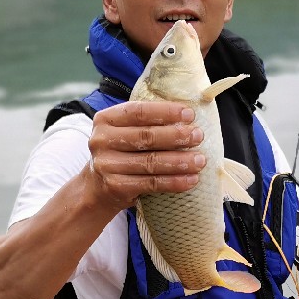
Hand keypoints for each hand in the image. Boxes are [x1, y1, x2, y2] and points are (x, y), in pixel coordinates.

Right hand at [85, 100, 204, 210]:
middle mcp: (102, 141)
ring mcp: (107, 165)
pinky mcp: (116, 186)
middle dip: (176, 136)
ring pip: (150, 162)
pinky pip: (151, 183)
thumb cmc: (121, 151)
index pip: (138, 111)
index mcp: (105, 119)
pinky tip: (191, 179)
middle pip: (146, 137)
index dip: (165, 112)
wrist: (97, 187)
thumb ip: (146, 121)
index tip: (189, 114)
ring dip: (180, 161)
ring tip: (200, 160)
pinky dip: (174, 182)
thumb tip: (187, 116)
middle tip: (198, 136)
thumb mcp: (124, 130)